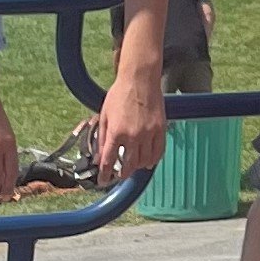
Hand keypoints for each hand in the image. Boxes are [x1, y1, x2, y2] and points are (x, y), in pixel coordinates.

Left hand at [93, 62, 167, 189]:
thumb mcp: (104, 115)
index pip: (109, 161)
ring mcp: (148, 133)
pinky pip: (158, 152)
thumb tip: (99, 156)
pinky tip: (147, 161)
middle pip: (128, 166)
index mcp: (116, 131)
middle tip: (119, 174)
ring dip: (137, 168)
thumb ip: (102, 137)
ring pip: (144, 161)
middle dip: (122, 174)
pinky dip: (152, 160)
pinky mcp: (160, 129)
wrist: (139, 79)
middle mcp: (133, 135)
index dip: (105, 175)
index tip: (103, 181)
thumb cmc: (120, 94)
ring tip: (132, 167)